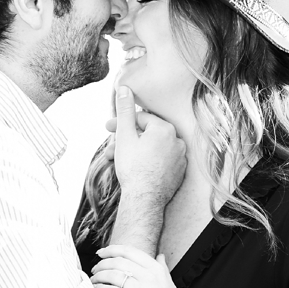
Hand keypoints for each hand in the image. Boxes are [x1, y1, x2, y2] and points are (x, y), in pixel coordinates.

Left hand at [92, 244, 218, 287]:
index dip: (112, 249)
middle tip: (95, 269)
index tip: (102, 252)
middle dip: (102, 263)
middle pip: (118, 262)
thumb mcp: (171, 286)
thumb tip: (160, 256)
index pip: (130, 251)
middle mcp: (150, 277)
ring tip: (93, 281)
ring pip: (113, 275)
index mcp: (158, 270)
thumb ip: (163, 270)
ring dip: (98, 276)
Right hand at [110, 86, 185, 209]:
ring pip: (153, 148)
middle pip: (147, 135)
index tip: (108, 129)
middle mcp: (177, 140)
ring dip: (134, 152)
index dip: (122, 123)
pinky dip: (148, 162)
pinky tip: (135, 169)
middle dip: (125, 141)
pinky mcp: (180, 172)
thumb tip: (125, 88)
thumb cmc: (133, 167)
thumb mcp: (125, 135)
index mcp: (165, 129)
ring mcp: (180, 157)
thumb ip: (125, 110)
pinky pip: (161, 161)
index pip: (140, 119)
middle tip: (109, 150)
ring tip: (117, 162)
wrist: (144, 199)